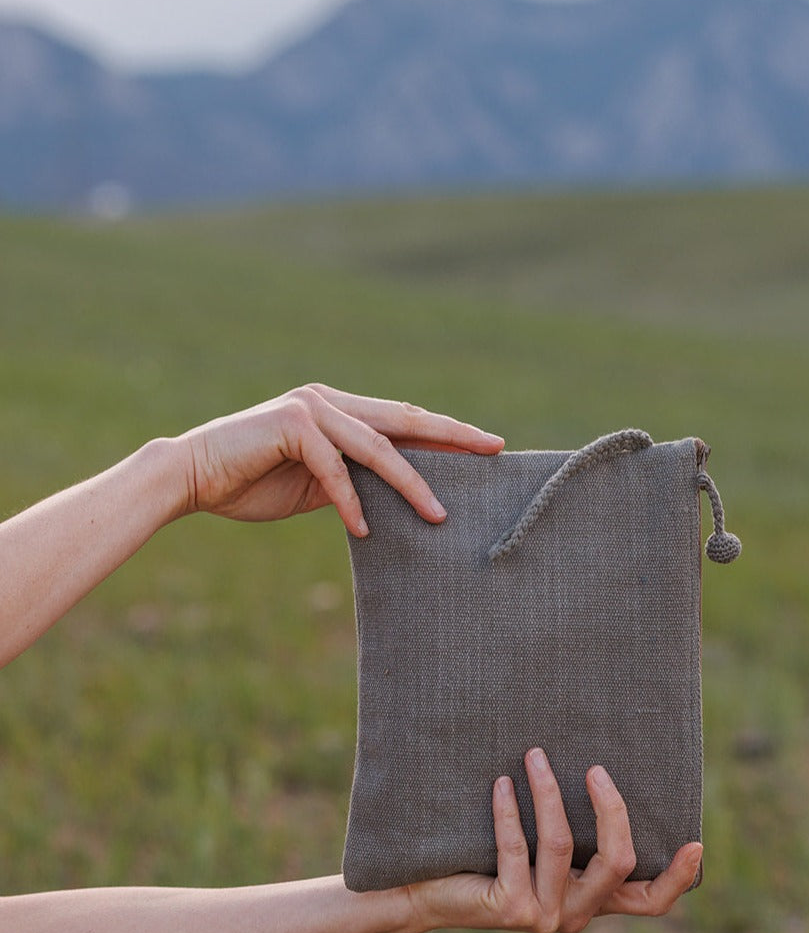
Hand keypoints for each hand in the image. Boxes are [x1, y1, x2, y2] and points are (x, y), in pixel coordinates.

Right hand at [175, 383, 503, 532]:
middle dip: (452, 437)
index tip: (487, 447)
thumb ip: (353, 482)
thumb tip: (395, 500)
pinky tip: (363, 531)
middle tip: (494, 449)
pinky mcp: (291, 427)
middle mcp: (329, 401)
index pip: (403, 421)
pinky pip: (334, 469)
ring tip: (438, 516)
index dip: (445, 435)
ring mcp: (311, 409)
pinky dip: (350, 502)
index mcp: (338, 411)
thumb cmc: (251, 482)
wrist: (190, 477)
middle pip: (405, 419)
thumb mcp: (316, 485)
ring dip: (409, 484)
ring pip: (377, 447)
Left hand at [410, 748, 702, 932]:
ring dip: (549, 793)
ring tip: (533, 755)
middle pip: (618, 863)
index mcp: (592, 903)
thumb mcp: (541, 849)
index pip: (650, 902)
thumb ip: (578, 834)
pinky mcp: (510, 909)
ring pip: (563, 845)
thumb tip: (604, 771)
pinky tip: (501, 783)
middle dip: (612, 810)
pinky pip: (517, 847)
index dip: (677, 877)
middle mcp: (575, 916)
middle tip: (595, 768)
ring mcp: (544, 917)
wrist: (427, 894)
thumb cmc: (486, 859)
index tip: (695, 842)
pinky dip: (509, 810)